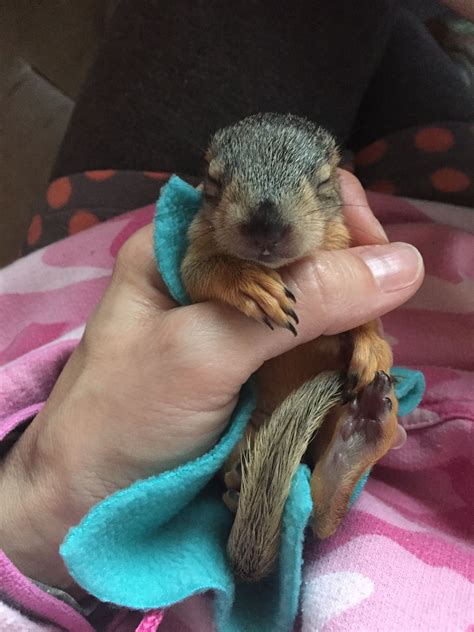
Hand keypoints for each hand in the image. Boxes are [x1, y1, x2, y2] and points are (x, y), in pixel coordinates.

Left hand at [0, 171, 422, 592]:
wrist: (85, 501)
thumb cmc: (125, 414)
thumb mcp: (204, 351)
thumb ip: (298, 304)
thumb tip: (404, 265)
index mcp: (188, 244)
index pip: (274, 201)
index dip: (329, 214)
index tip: (374, 259)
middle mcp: (218, 273)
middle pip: (304, 249)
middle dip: (348, 279)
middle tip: (369, 325)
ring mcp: (238, 321)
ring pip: (317, 299)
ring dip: (350, 325)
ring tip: (364, 358)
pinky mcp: (255, 365)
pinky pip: (313, 343)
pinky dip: (340, 357)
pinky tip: (354, 373)